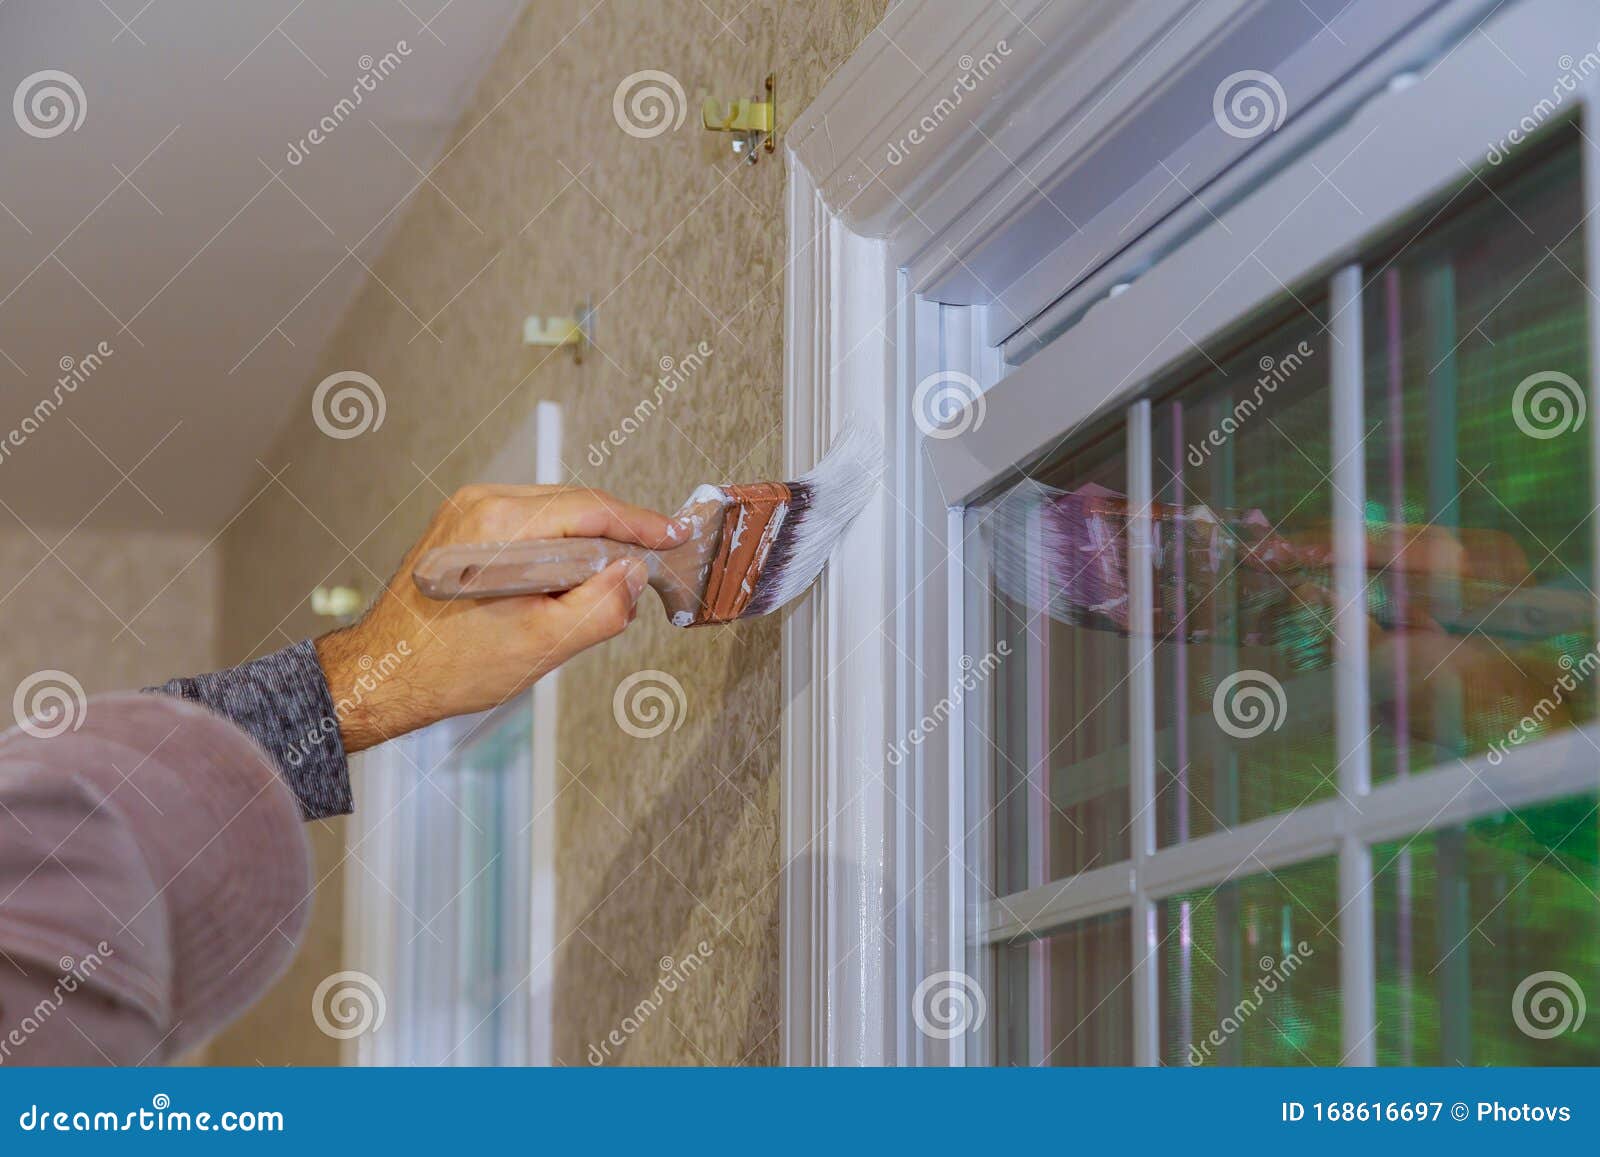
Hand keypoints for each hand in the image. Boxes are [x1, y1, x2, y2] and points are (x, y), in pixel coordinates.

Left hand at [314, 484, 685, 753]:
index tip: (673, 535)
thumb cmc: (447, 667)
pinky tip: (565, 582)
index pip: (590, 508)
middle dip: (616, 535)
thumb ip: (600, 607)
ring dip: (586, 544)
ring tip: (607, 584)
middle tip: (649, 567)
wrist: (383, 676)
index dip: (640, 523)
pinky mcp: (462, 527)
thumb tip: (634, 576)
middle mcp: (479, 506)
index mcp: (498, 526)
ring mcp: (466, 512)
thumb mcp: (541, 646)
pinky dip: (557, 547)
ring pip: (553, 513)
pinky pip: (529, 524)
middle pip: (574, 505)